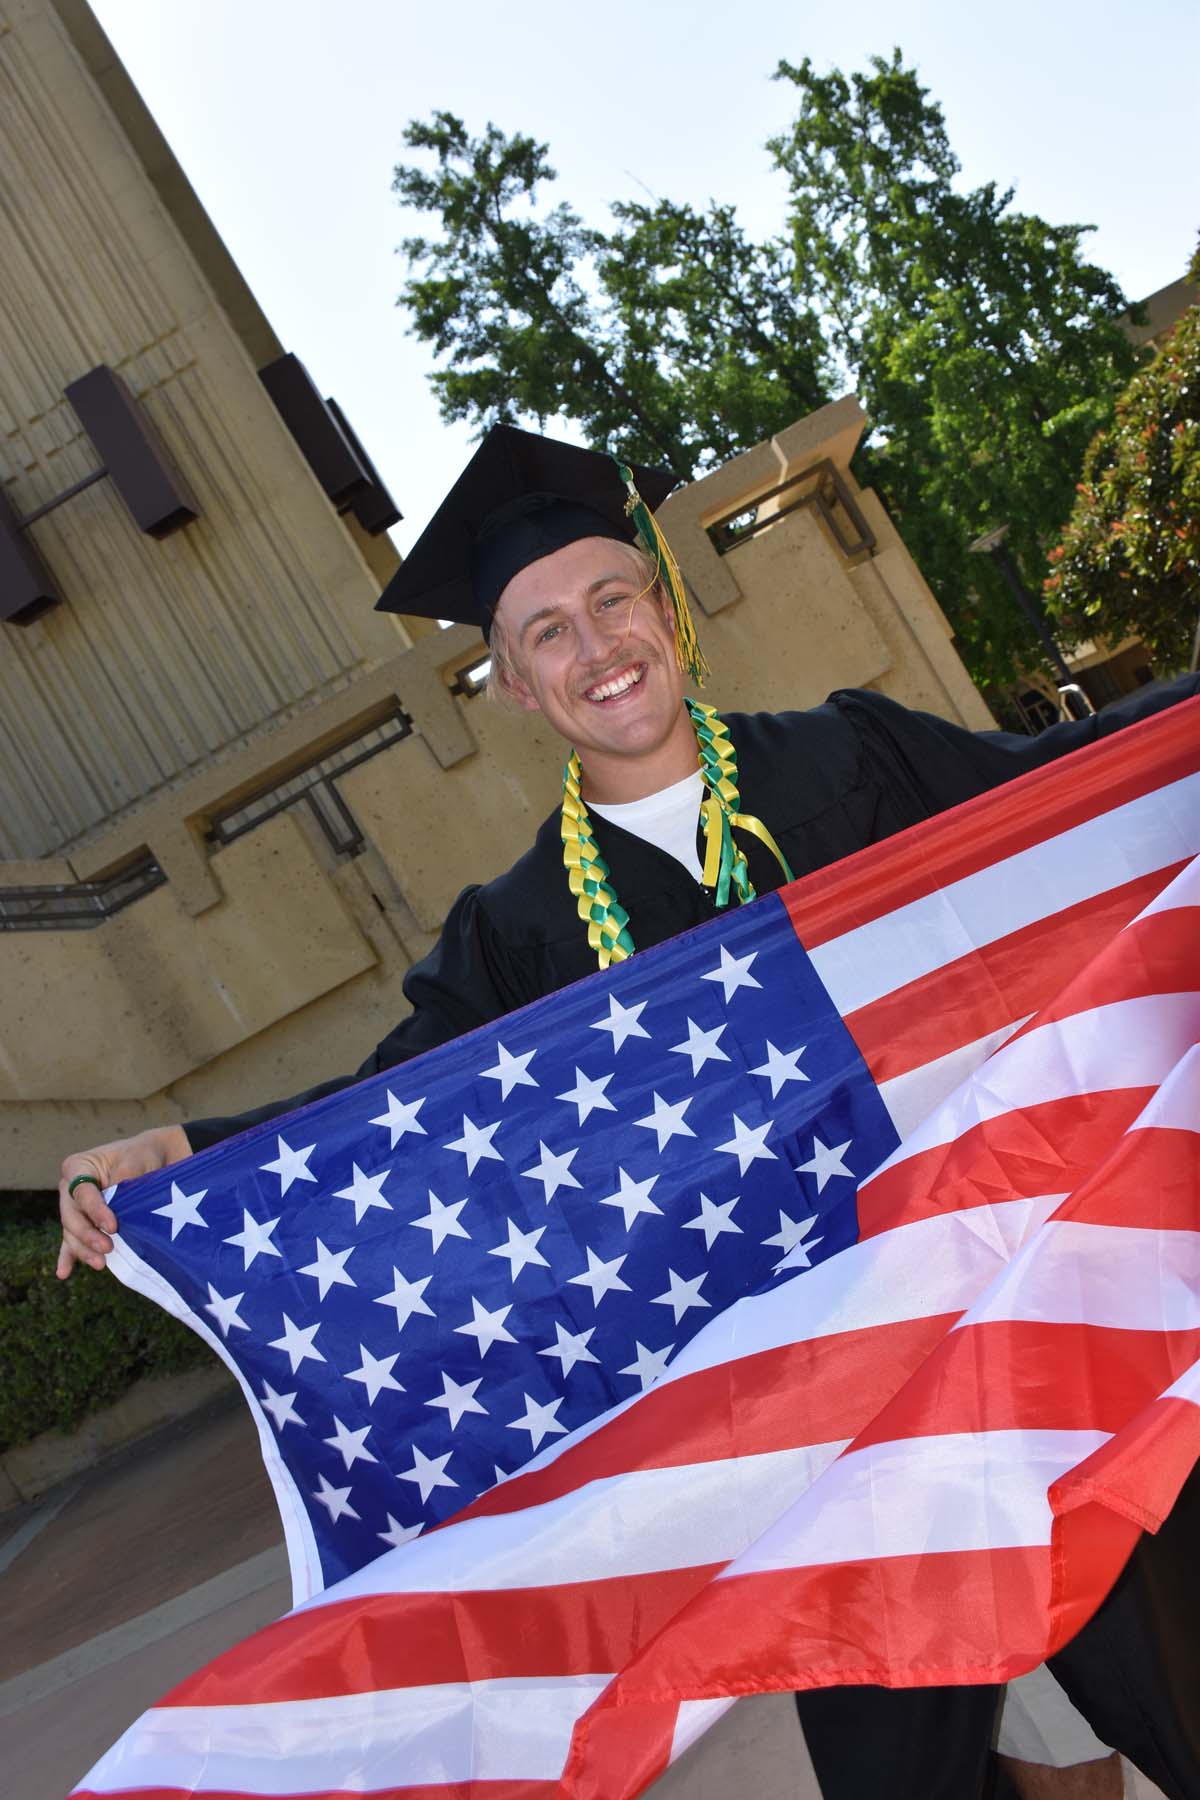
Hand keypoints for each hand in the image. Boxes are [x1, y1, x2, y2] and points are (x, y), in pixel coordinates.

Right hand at [57, 1124, 191, 1277]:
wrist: (150, 1159)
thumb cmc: (140, 1156)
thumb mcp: (135, 1160)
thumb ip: (121, 1181)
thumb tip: (115, 1206)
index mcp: (77, 1166)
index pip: (82, 1193)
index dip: (95, 1211)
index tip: (113, 1226)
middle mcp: (69, 1188)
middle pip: (72, 1216)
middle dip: (88, 1235)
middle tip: (108, 1248)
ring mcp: (74, 1207)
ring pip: (72, 1232)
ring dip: (84, 1250)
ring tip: (101, 1264)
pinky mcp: (84, 1223)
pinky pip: (71, 1241)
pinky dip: (68, 1257)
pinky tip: (63, 1272)